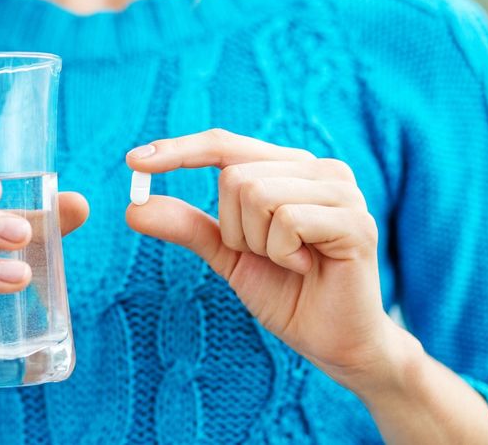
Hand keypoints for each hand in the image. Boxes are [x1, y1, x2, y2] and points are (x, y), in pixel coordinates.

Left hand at [125, 129, 405, 390]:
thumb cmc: (286, 293)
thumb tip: (134, 207)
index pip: (224, 145)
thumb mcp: (227, 255)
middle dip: (232, 228)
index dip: (178, 150)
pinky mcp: (355, 221)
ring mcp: (341, 191)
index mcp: (287, 169)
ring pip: (256, 193)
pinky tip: (305, 268)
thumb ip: (188, 226)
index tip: (132, 161)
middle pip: (233, 175)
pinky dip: (281, 253)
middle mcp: (317, 169)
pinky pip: (287, 221)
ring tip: (288, 262)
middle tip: (265, 255)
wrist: (333, 341)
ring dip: (257, 242)